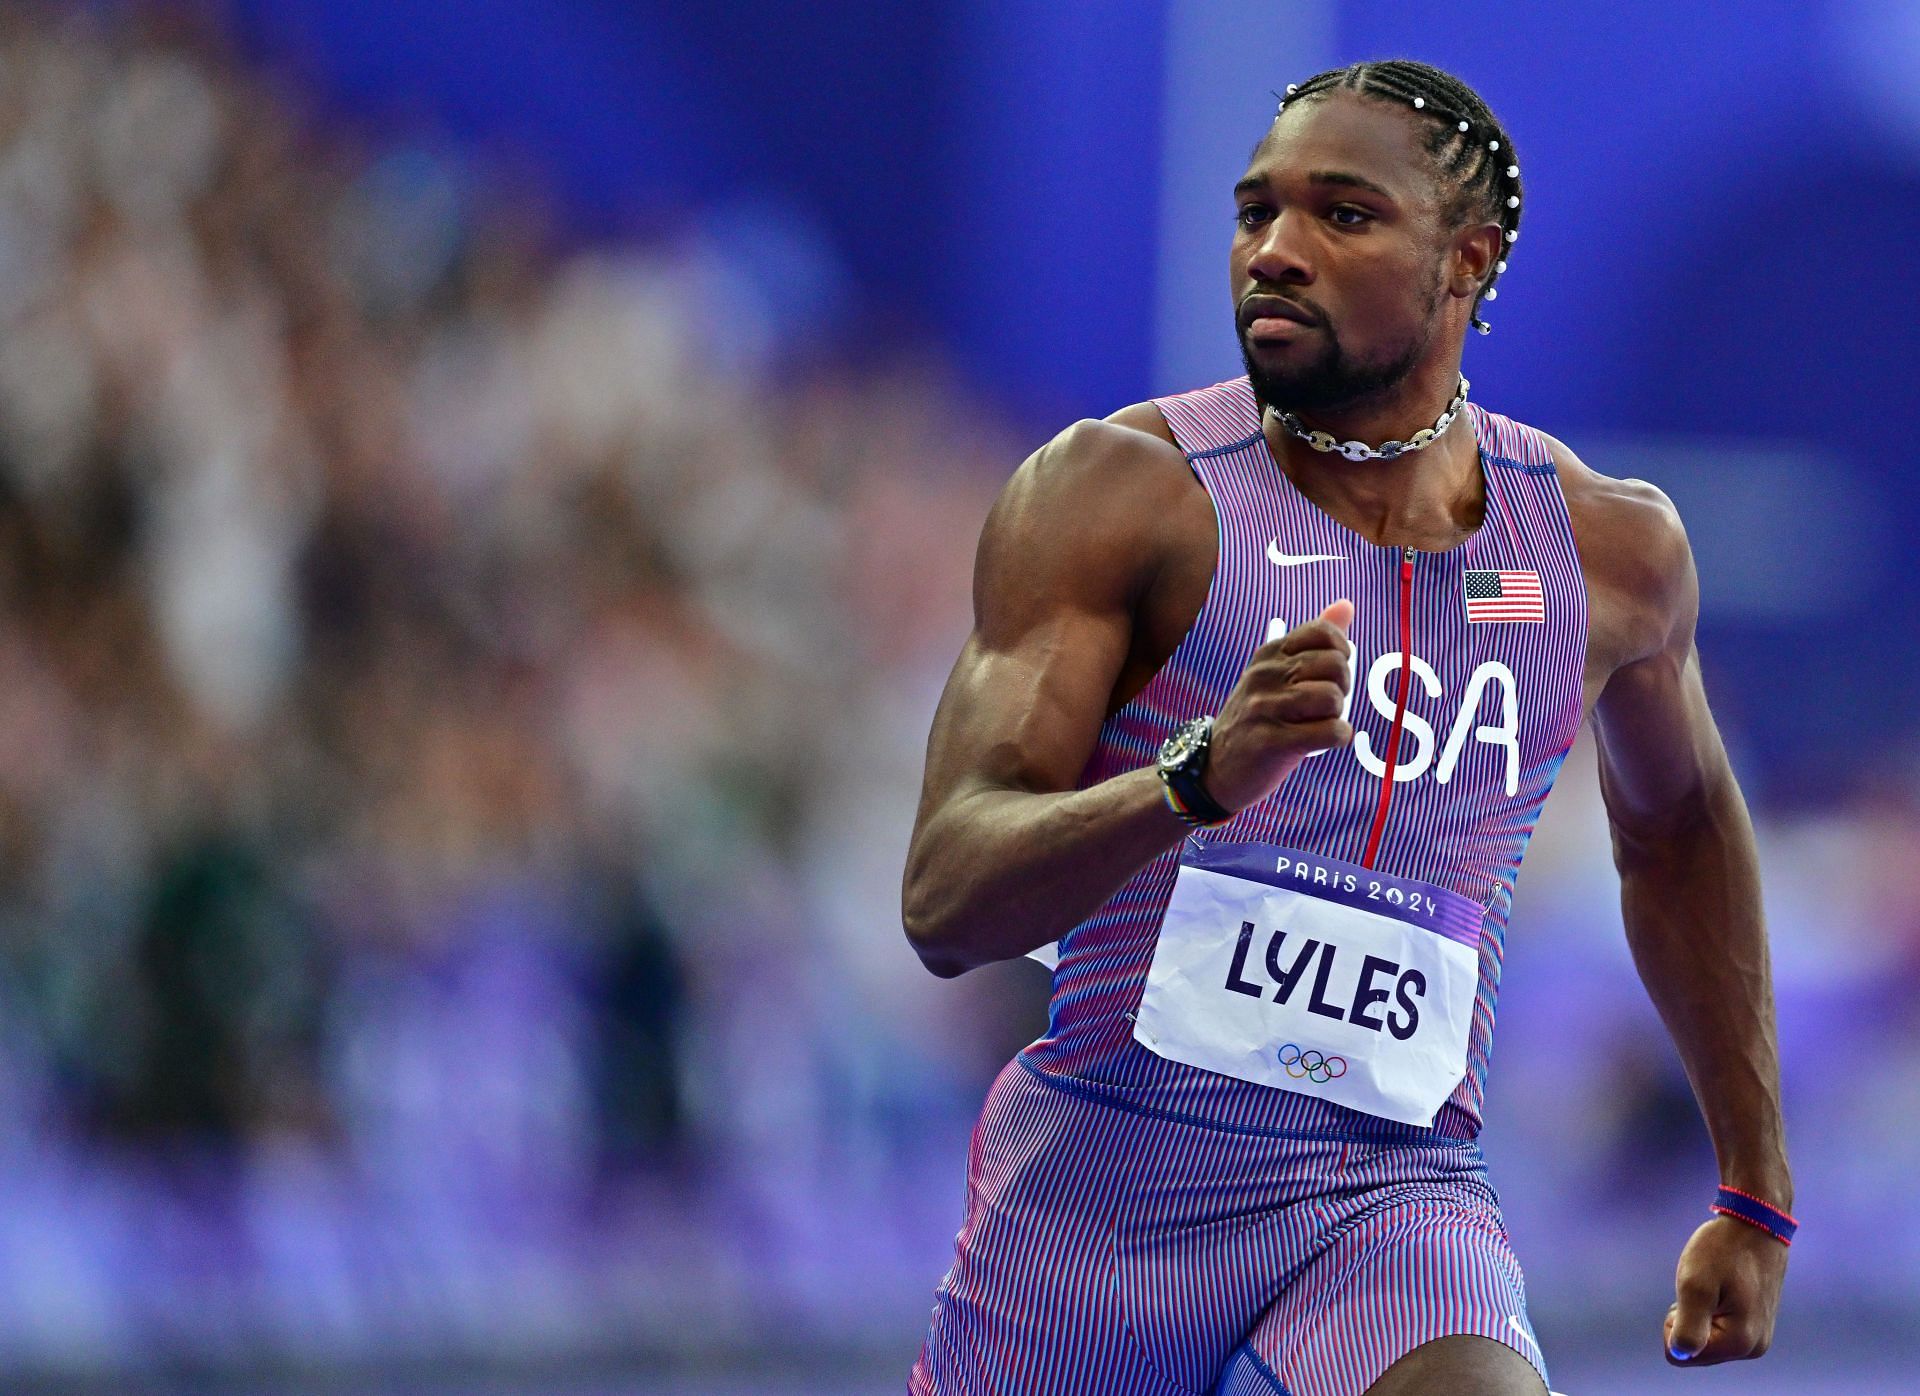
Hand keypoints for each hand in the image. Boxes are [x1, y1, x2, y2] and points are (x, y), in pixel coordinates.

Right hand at [1204, 600, 1354, 813]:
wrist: (1215, 768)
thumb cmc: (1256, 718)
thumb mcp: (1276, 674)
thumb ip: (1313, 641)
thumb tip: (1346, 605)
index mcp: (1268, 653)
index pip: (1324, 634)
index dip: (1341, 653)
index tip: (1330, 674)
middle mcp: (1265, 675)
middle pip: (1336, 666)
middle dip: (1342, 688)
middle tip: (1324, 706)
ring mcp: (1265, 708)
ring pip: (1333, 699)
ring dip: (1336, 716)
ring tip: (1318, 723)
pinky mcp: (1271, 742)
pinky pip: (1330, 732)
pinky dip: (1337, 738)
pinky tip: (1323, 741)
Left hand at [1662, 1215, 1788, 1366]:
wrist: (1755, 1225)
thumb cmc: (1723, 1250)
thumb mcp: (1695, 1284)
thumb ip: (1687, 1326)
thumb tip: (1680, 1354)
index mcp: (1739, 1343)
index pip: (1680, 1354)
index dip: (1674, 1321)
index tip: (1692, 1293)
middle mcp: (1753, 1348)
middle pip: (1695, 1351)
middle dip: (1688, 1318)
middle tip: (1705, 1287)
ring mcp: (1757, 1338)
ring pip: (1706, 1340)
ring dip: (1700, 1313)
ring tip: (1716, 1285)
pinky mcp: (1757, 1326)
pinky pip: (1718, 1330)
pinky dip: (1712, 1310)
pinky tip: (1724, 1288)